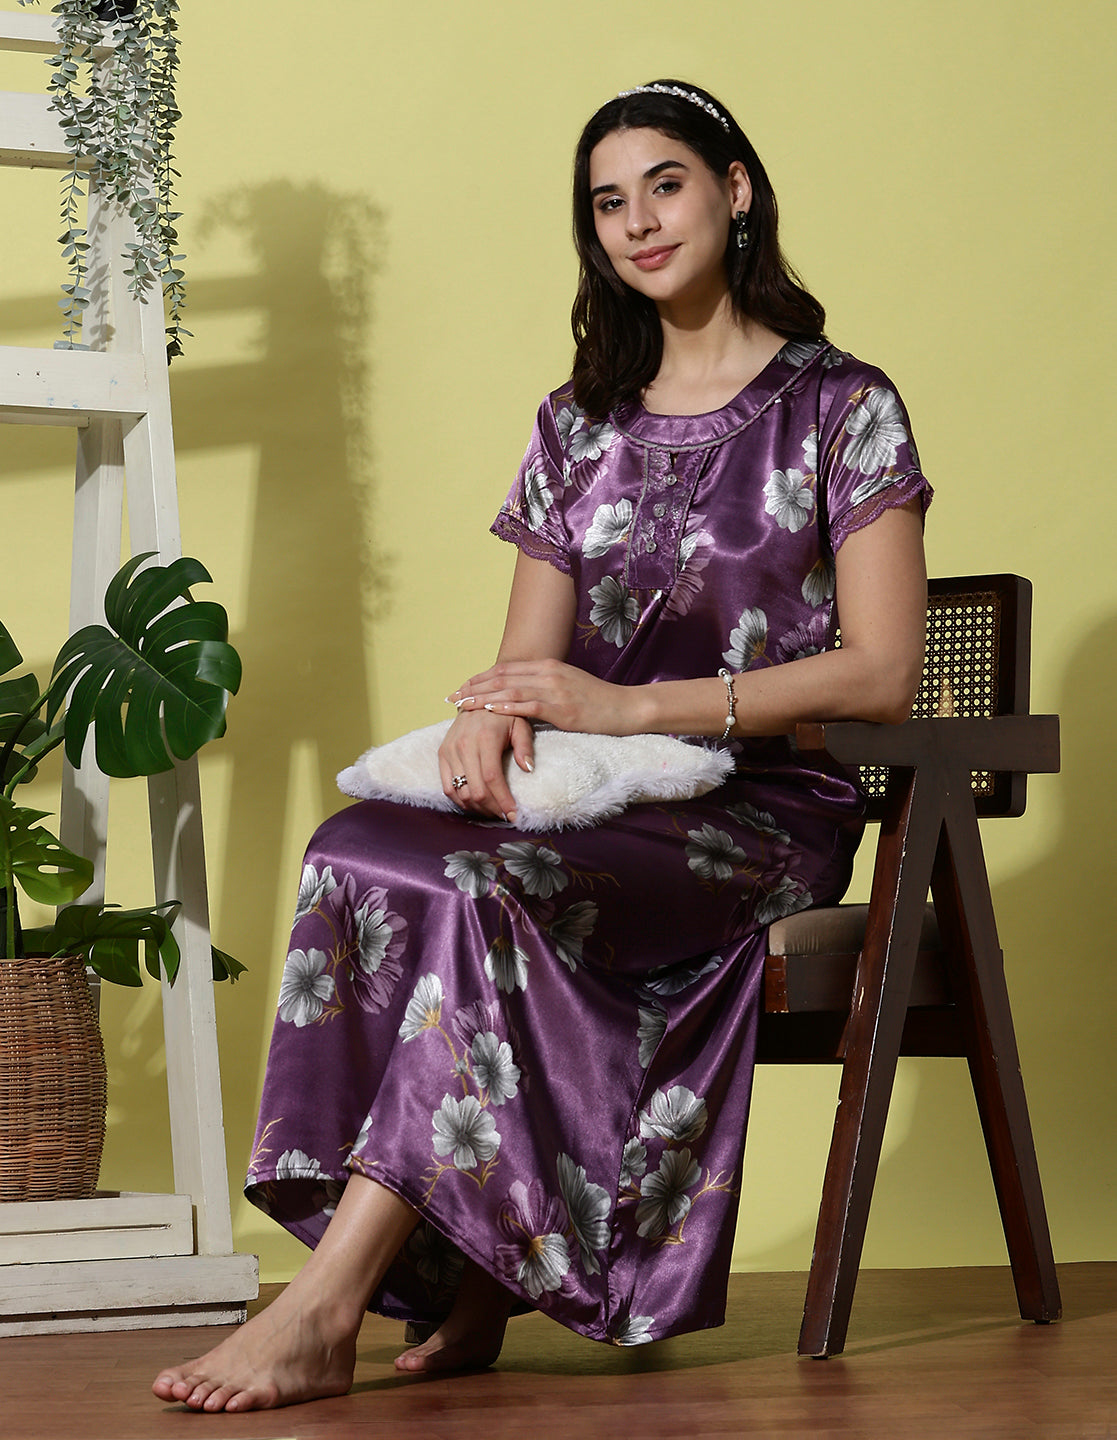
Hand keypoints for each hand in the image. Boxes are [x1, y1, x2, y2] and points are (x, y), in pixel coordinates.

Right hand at [438, 707, 534, 821]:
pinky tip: (475, 804)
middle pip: (476, 789)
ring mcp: (450, 750)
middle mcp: (464, 745)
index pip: (492, 778)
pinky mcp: (442, 754)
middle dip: (492, 808)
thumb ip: (524, 746)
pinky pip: (447, 786)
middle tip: (505, 815)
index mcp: (485, 738)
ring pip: (461, 792)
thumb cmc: (502, 714)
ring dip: (477, 808)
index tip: (513, 814)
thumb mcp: (520, 724)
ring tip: (493, 811)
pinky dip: (460, 800)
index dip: (502, 800)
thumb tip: (528, 769)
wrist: (475, 698)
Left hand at [447, 658, 646, 735]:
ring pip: (510, 690)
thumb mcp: (568, 687)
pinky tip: (489, 711)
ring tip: (462, 705)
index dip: (481, 676)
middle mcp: (548, 672)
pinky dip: (505, 707)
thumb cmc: (598, 703)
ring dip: (482, 697)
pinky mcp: (561, 708)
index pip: (506, 668)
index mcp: (548, 666)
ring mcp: (555, 689)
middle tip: (452, 697)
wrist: (626, 708)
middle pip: (502, 676)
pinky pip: (528, 706)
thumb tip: (523, 695)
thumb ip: (545, 687)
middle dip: (474, 686)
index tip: (462, 686)